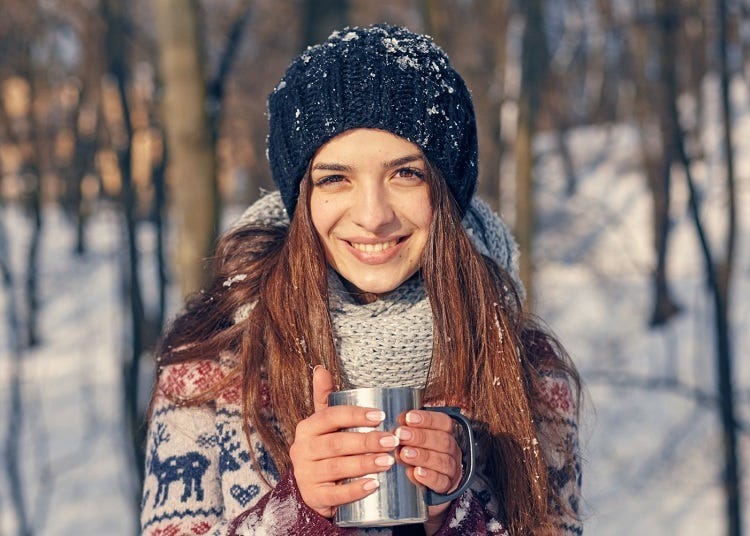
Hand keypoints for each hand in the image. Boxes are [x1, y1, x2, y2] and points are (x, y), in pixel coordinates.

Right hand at [289, 367, 400, 517]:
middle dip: (367, 441)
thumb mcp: (324, 424)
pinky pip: (335, 495)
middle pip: (336, 443)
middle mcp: (301, 450)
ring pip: (337, 468)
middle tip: (393, 440)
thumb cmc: (325, 448)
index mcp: (306, 428)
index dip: (356, 414)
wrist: (313, 488)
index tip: (381, 415)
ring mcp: (306, 475)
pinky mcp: (314, 497)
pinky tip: (374, 485)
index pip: (330, 416)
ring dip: (365, 463)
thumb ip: (325, 397)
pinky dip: (355, 490)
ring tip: (389, 461)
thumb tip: (321, 368)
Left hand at [395, 409, 462, 528]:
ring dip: (422, 456)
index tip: (408, 418)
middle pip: (442, 441)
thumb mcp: (412, 439)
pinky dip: (429, 477)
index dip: (427, 419)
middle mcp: (451, 449)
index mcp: (445, 433)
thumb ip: (407, 429)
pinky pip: (440, 482)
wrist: (426, 485)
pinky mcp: (446, 487)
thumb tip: (395, 419)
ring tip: (404, 453)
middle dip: (420, 437)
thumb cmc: (417, 452)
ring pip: (442, 461)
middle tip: (400, 435)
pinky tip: (416, 472)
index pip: (443, 421)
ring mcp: (450, 469)